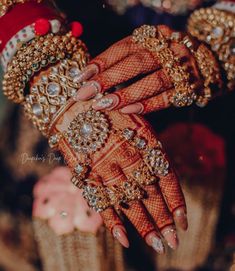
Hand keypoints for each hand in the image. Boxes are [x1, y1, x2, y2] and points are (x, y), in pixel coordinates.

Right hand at [28, 47, 187, 253]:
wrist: (71, 99)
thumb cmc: (106, 107)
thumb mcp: (134, 119)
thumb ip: (146, 146)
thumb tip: (159, 175)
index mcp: (142, 140)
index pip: (165, 176)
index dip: (175, 201)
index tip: (182, 222)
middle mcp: (127, 155)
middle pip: (150, 194)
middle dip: (163, 220)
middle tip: (172, 242)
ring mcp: (105, 165)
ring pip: (130, 202)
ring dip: (144, 226)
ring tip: (158, 245)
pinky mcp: (86, 171)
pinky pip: (101, 201)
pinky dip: (113, 222)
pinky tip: (125, 240)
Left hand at [73, 25, 220, 112]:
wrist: (209, 61)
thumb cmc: (168, 59)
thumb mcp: (150, 50)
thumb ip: (128, 61)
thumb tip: (95, 78)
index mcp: (154, 36)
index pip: (123, 47)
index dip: (101, 62)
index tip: (81, 77)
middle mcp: (168, 48)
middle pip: (135, 63)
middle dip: (108, 78)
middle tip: (85, 94)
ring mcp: (182, 67)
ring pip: (152, 80)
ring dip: (126, 93)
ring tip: (104, 104)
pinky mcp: (191, 87)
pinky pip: (168, 97)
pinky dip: (148, 104)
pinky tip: (128, 111)